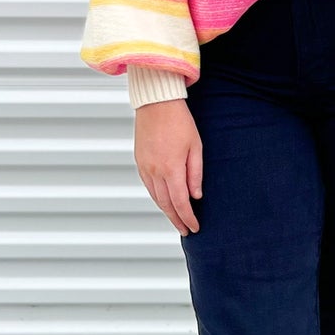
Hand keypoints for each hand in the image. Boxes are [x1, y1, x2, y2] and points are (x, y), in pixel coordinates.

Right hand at [133, 98, 202, 234]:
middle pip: (166, 204)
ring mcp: (145, 167)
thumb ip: (195, 173)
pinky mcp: (139, 161)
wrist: (156, 104)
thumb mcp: (195, 147)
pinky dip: (157, 197)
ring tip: (176, 219)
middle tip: (186, 230)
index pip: (180, 202)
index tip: (194, 227)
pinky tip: (164, 201)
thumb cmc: (180, 122)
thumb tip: (195, 196)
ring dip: (166, 211)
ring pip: (155, 197)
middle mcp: (155, 171)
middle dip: (176, 219)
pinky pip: (148, 186)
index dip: (188, 217)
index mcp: (171, 168)